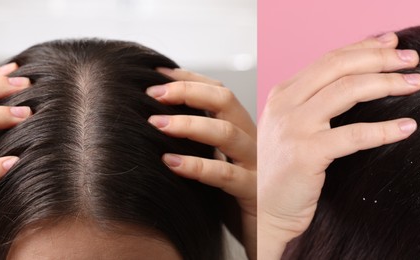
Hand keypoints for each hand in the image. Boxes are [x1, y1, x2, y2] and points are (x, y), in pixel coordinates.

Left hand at [146, 68, 256, 258]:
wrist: (266, 236)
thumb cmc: (237, 199)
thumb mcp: (218, 161)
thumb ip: (201, 140)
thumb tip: (160, 117)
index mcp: (244, 129)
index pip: (218, 91)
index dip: (189, 78)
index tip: (156, 73)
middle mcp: (253, 140)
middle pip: (225, 100)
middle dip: (187, 91)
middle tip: (153, 93)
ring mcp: (256, 165)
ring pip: (225, 133)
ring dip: (188, 124)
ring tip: (156, 123)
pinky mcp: (253, 192)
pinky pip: (225, 175)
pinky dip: (195, 166)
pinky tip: (170, 162)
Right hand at [257, 32, 419, 258]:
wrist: (264, 215)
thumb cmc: (283, 176)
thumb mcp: (292, 130)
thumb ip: (314, 105)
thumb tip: (359, 83)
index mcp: (283, 94)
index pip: (329, 59)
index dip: (363, 47)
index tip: (392, 43)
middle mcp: (285, 104)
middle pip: (340, 66)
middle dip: (380, 58)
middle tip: (411, 58)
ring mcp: (294, 127)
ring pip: (348, 91)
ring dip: (387, 83)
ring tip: (415, 83)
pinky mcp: (306, 154)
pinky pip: (354, 135)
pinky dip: (384, 129)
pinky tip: (407, 127)